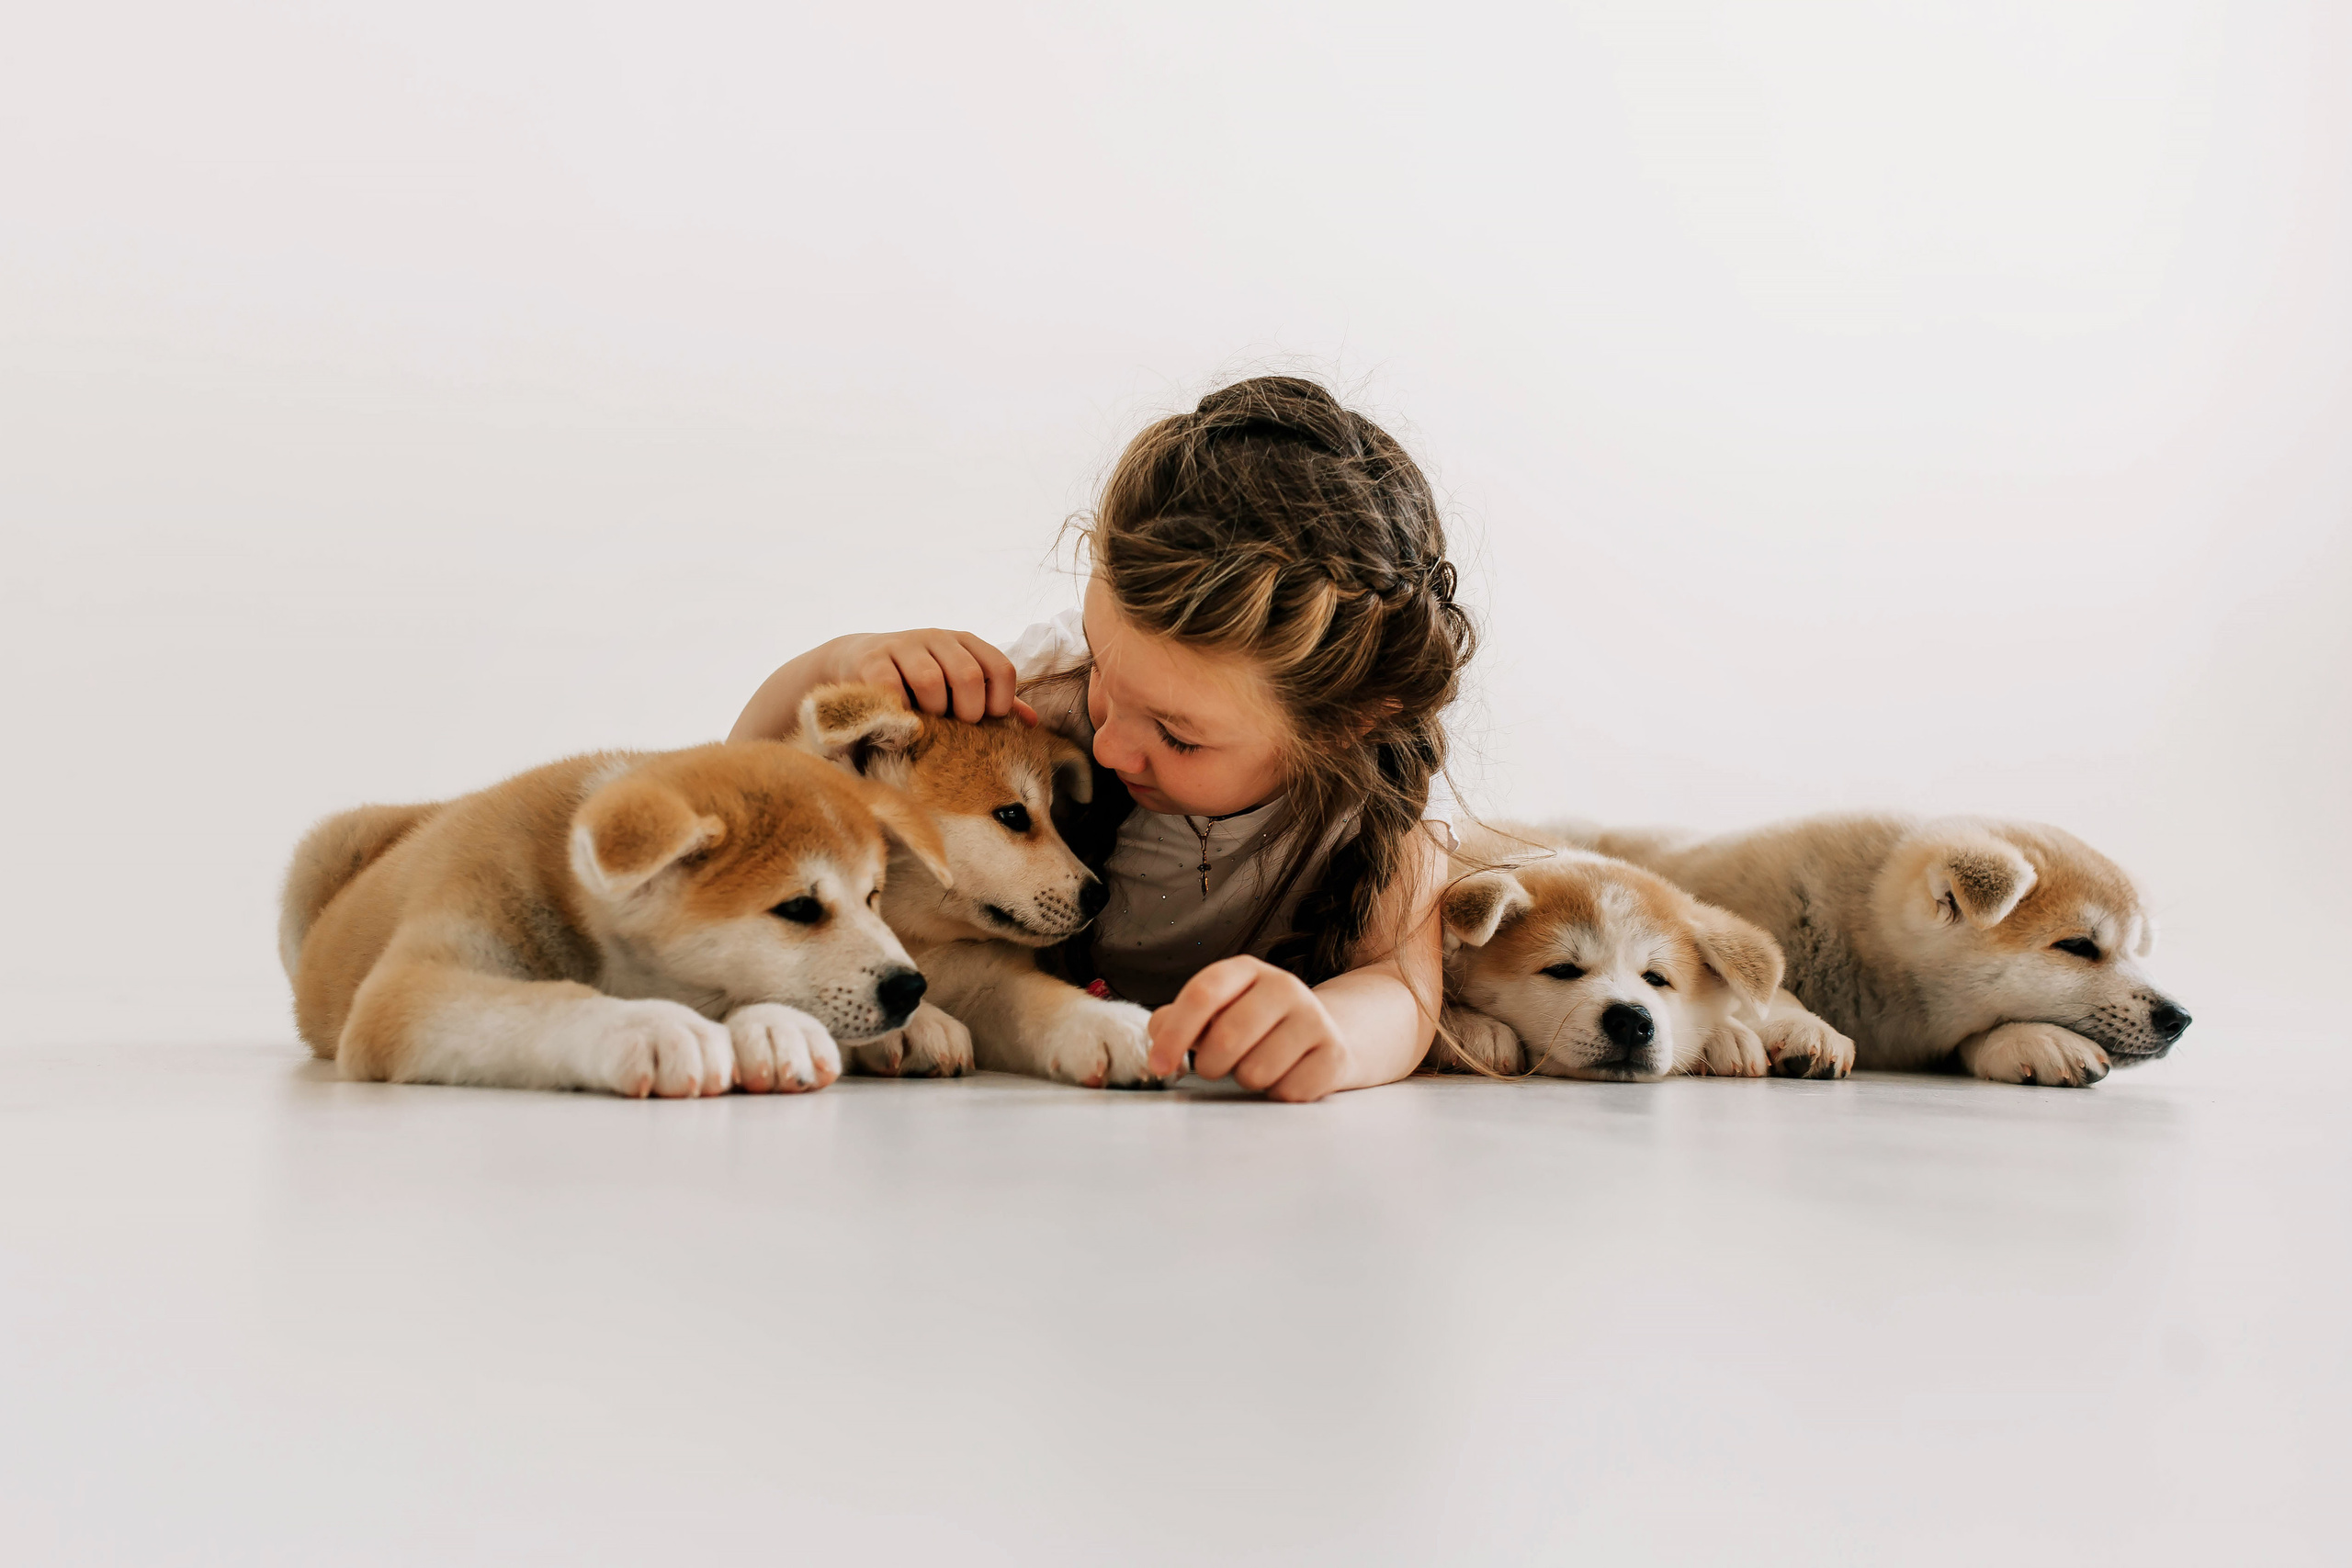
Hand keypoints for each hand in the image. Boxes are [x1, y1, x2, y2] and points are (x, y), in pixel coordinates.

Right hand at [832, 630, 1037, 725]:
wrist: (856, 660)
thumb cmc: (917, 679)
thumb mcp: (956, 684)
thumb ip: (992, 700)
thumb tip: (1033, 722)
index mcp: (965, 642)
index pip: (1001, 668)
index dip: (1001, 702)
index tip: (986, 721)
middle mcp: (937, 637)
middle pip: (969, 676)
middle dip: (968, 712)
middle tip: (957, 727)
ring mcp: (903, 645)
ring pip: (930, 681)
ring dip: (933, 712)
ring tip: (927, 722)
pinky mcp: (871, 660)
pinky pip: (892, 688)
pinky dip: (900, 710)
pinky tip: (901, 718)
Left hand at [1147, 956, 1351, 1102]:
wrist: (1321, 1035)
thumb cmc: (1252, 1026)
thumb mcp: (1214, 1012)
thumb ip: (1176, 1021)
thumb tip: (1159, 1040)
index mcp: (1246, 970)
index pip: (1203, 994)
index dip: (1175, 1033)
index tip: (1160, 1065)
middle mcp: (1284, 986)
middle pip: (1227, 1036)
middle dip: (1209, 1064)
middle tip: (1213, 1068)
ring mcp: (1314, 1018)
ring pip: (1256, 1072)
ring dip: (1245, 1080)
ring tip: (1256, 1065)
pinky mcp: (1334, 1054)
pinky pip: (1287, 1092)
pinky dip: (1276, 1094)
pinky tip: (1284, 1075)